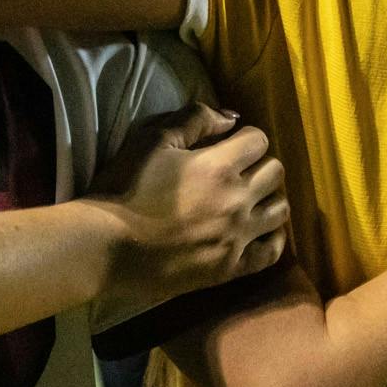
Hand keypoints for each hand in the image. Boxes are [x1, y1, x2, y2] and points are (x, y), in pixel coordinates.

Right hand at [92, 103, 288, 308]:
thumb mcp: (152, 139)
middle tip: (239, 172)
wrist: (106, 247)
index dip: (245, 138)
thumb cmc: (124, 189)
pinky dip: (271, 239)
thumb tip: (231, 118)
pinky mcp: (230, 269)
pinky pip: (271, 253)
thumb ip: (195, 119)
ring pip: (280, 210)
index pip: (259, 140)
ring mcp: (237, 237)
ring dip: (270, 199)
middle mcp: (237, 200)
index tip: (228, 145)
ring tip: (250, 200)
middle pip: (275, 172)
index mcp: (220, 166)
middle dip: (260, 165)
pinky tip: (258, 232)